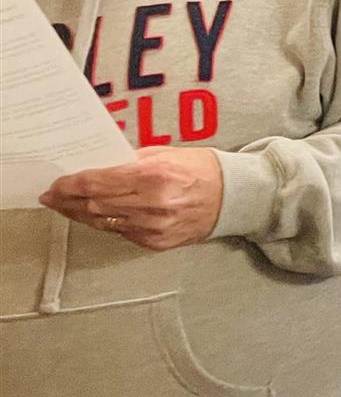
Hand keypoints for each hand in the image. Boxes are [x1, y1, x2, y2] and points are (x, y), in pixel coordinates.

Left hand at [41, 148, 224, 251]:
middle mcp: (153, 204)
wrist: (233, 197)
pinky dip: (105, 223)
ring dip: (80, 214)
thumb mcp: (165, 153)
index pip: (97, 183)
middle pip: (95, 205)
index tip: (55, 184)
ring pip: (103, 222)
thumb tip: (94, 167)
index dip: (70, 185)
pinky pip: (121, 232)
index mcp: (154, 176)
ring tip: (66, 207)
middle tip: (52, 197)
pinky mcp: (157, 242)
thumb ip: (128, 162)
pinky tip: (95, 216)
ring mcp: (155, 226)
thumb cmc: (200, 169)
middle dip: (68, 201)